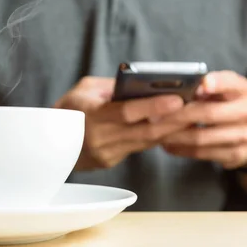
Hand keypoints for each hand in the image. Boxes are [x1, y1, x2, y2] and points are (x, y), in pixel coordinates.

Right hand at [54, 76, 186, 169]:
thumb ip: (112, 88)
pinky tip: (177, 128)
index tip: (178, 99)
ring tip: (194, 116)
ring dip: (173, 129)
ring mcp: (107, 154)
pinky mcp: (111, 161)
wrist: (47, 142)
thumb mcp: (85, 89)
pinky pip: (141, 147)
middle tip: (198, 108)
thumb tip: (143, 85)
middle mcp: (100, 139)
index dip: (153, 106)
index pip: (127, 113)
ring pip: (147, 141)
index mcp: (91, 117)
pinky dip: (160, 137)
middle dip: (174, 120)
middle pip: (144, 130)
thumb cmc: (68, 108)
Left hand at [160, 71, 246, 168]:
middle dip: (178, 115)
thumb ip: (202, 88)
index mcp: (243, 89)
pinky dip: (180, 149)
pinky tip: (167, 144)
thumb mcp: (219, 91)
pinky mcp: (237, 155)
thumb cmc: (224, 105)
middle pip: (209, 113)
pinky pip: (201, 152)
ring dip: (174, 135)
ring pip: (201, 136)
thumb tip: (174, 92)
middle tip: (154, 116)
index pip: (231, 82)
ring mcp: (245, 135)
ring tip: (155, 131)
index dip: (216, 83)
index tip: (200, 85)